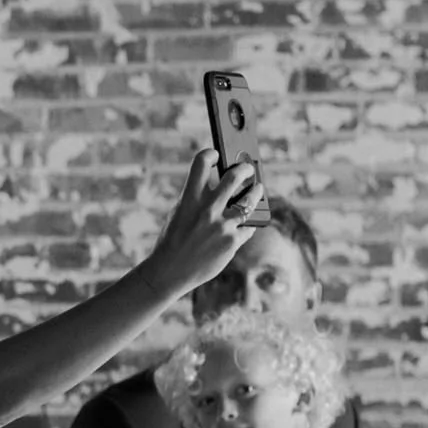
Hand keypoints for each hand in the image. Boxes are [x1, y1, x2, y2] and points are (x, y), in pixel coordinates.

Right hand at [144, 149, 262, 298]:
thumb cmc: (172, 242)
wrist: (169, 273)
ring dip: (256, 193)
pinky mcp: (232, 242)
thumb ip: (197, 199)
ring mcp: (221, 226)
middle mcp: (207, 209)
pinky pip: (247, 227)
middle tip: (249, 168)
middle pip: (234, 177)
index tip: (216, 154)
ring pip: (249, 201)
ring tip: (257, 190)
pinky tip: (247, 222)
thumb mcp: (179, 214)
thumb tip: (221, 187)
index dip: (210, 154)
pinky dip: (247, 224)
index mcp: (189, 199)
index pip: (201, 163)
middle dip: (245, 168)